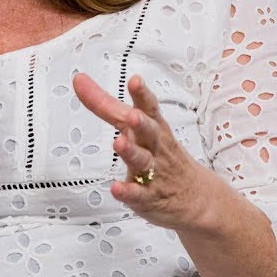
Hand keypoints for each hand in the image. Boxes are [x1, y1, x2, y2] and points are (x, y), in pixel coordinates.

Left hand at [73, 73, 205, 229]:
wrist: (197, 197)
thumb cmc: (160, 152)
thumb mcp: (138, 126)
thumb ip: (106, 104)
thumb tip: (79, 79)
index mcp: (153, 127)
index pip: (149, 107)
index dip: (142, 94)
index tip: (135, 80)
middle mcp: (154, 147)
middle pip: (149, 133)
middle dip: (141, 123)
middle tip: (132, 116)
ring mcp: (153, 173)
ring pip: (142, 161)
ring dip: (131, 152)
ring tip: (118, 143)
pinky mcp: (149, 198)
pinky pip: (138, 194)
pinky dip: (127, 191)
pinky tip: (116, 188)